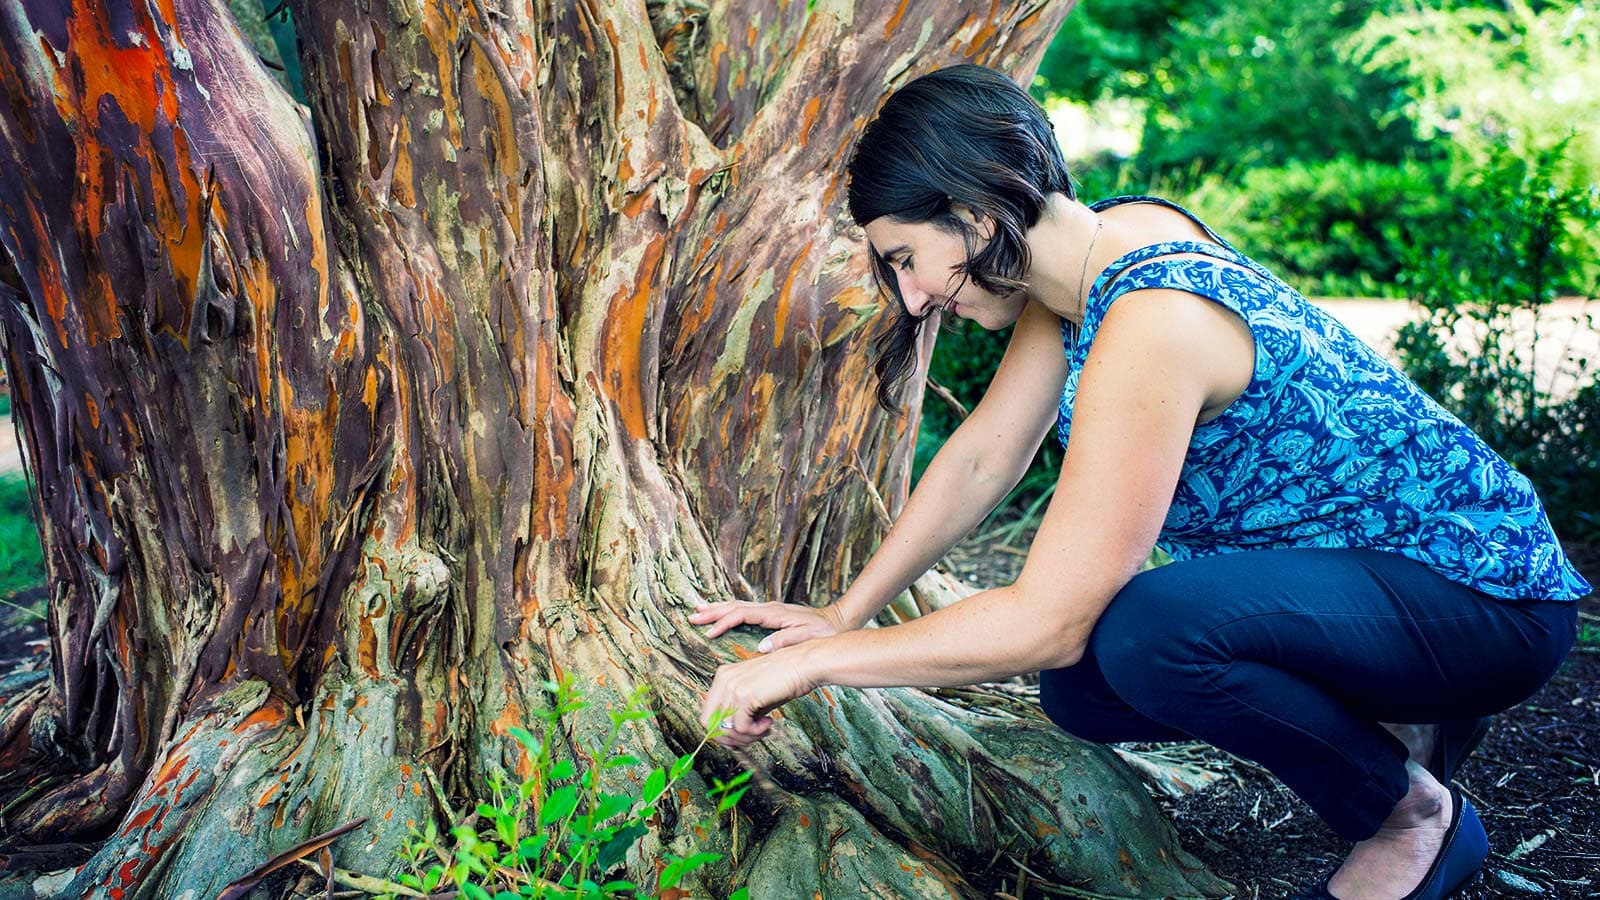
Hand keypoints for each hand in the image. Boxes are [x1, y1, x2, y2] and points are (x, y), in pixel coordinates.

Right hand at [688, 600, 847, 651]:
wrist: (838, 621)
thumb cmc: (825, 632)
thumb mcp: (808, 637)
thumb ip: (785, 640)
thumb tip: (761, 648)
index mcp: (774, 614)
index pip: (742, 614)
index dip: (724, 622)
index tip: (709, 632)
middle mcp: (769, 608)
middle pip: (735, 606)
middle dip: (713, 611)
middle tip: (693, 616)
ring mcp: (769, 610)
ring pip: (737, 606)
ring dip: (718, 609)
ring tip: (699, 611)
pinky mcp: (771, 614)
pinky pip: (744, 611)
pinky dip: (729, 612)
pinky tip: (721, 616)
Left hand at [700, 647, 819, 748]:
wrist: (804, 665)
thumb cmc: (784, 678)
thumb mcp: (755, 694)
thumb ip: (739, 711)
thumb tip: (730, 735)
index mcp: (723, 676)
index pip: (708, 713)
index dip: (721, 731)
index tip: (739, 736)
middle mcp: (723, 680)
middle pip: (710, 724)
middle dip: (730, 738)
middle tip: (751, 736)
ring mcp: (732, 686)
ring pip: (725, 728)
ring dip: (746, 737)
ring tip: (763, 729)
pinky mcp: (744, 695)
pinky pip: (741, 727)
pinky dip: (755, 732)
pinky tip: (768, 723)